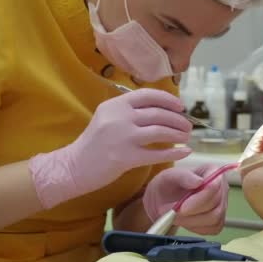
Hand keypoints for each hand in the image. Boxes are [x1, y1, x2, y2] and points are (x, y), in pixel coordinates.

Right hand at [30, 88, 192, 208]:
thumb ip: (130, 111)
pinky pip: (157, 153)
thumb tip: (163, 108)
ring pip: (161, 131)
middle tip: (188, 126)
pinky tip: (185, 152)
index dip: (168, 100)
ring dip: (178, 134)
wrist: (74, 166)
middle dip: (178, 120)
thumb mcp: (108, 117)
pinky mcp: (125, 157)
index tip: (181, 107)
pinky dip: (175, 152)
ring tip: (186, 137)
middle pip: (158, 114)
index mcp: (115, 105)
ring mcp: (122, 137)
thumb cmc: (95, 143)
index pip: (148, 95)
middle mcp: (119, 117)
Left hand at [143, 165, 228, 234]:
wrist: (164, 200)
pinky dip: (196, 228)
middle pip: (215, 205)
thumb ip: (183, 176)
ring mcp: (222, 204)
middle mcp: (221, 187)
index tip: (181, 207)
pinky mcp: (219, 220)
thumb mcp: (169, 176)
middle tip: (173, 214)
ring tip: (176, 218)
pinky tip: (186, 221)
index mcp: (212, 171)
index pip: (213, 187)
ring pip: (215, 219)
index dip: (198, 200)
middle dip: (192, 213)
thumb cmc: (168, 185)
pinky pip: (212, 229)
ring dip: (192, 222)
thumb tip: (199, 182)